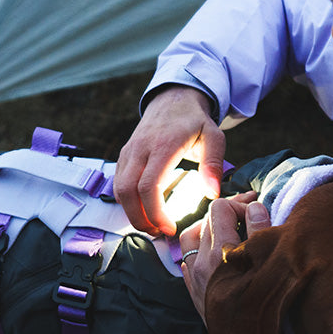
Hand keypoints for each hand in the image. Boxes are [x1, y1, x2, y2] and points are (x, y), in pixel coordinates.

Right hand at [114, 85, 225, 234]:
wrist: (173, 100)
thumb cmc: (195, 122)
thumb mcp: (214, 137)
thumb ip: (213, 164)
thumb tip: (212, 194)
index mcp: (162, 146)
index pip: (148, 186)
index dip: (155, 212)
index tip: (169, 228)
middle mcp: (140, 149)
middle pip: (126, 192)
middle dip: (140, 219)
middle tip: (159, 233)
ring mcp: (128, 152)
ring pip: (118, 190)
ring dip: (132, 213)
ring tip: (153, 226)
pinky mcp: (124, 156)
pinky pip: (118, 184)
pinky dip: (128, 202)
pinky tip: (145, 211)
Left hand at [179, 195, 270, 320]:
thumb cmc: (265, 314)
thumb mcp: (271, 268)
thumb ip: (261, 232)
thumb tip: (255, 207)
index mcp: (220, 253)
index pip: (220, 209)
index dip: (241, 205)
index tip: (257, 210)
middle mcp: (202, 264)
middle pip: (206, 220)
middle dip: (228, 213)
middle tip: (249, 214)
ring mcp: (195, 280)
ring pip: (192, 239)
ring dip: (209, 229)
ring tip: (228, 229)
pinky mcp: (194, 294)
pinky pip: (188, 263)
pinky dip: (199, 252)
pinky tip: (212, 254)